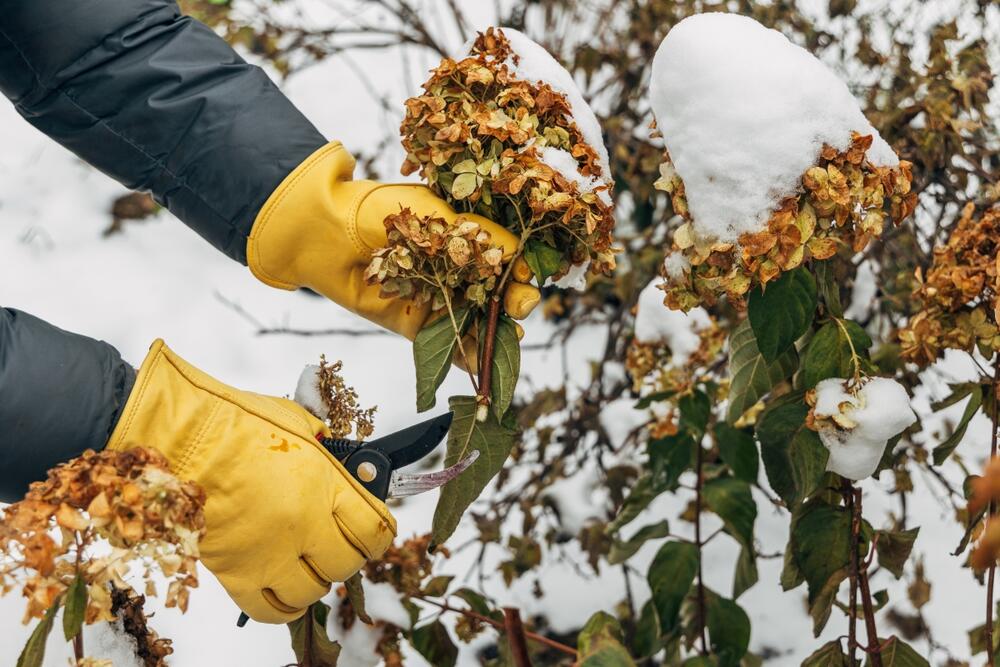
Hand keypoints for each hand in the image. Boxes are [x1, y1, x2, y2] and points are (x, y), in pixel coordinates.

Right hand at [107, 340, 394, 622]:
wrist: (176, 438)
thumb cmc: (234, 421)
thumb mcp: (297, 423)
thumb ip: (327, 450)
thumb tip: (347, 465)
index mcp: (325, 485)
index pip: (375, 530)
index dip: (379, 533)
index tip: (374, 531)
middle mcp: (303, 525)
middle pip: (346, 565)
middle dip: (346, 556)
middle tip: (335, 543)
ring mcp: (269, 553)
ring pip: (312, 593)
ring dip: (314, 581)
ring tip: (306, 563)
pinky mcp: (234, 573)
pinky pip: (270, 611)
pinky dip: (281, 605)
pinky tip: (282, 586)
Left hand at [246, 142, 540, 339]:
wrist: (326, 232)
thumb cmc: (379, 210)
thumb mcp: (434, 213)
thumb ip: (473, 236)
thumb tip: (517, 257)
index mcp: (464, 239)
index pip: (504, 259)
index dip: (519, 271)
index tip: (527, 277)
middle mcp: (456, 273)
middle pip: (496, 295)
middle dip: (512, 304)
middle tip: (521, 308)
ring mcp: (439, 301)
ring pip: (477, 324)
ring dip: (496, 336)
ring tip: (509, 342)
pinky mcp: (417, 327)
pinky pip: (448, 347)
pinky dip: (466, 358)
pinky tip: (482, 363)